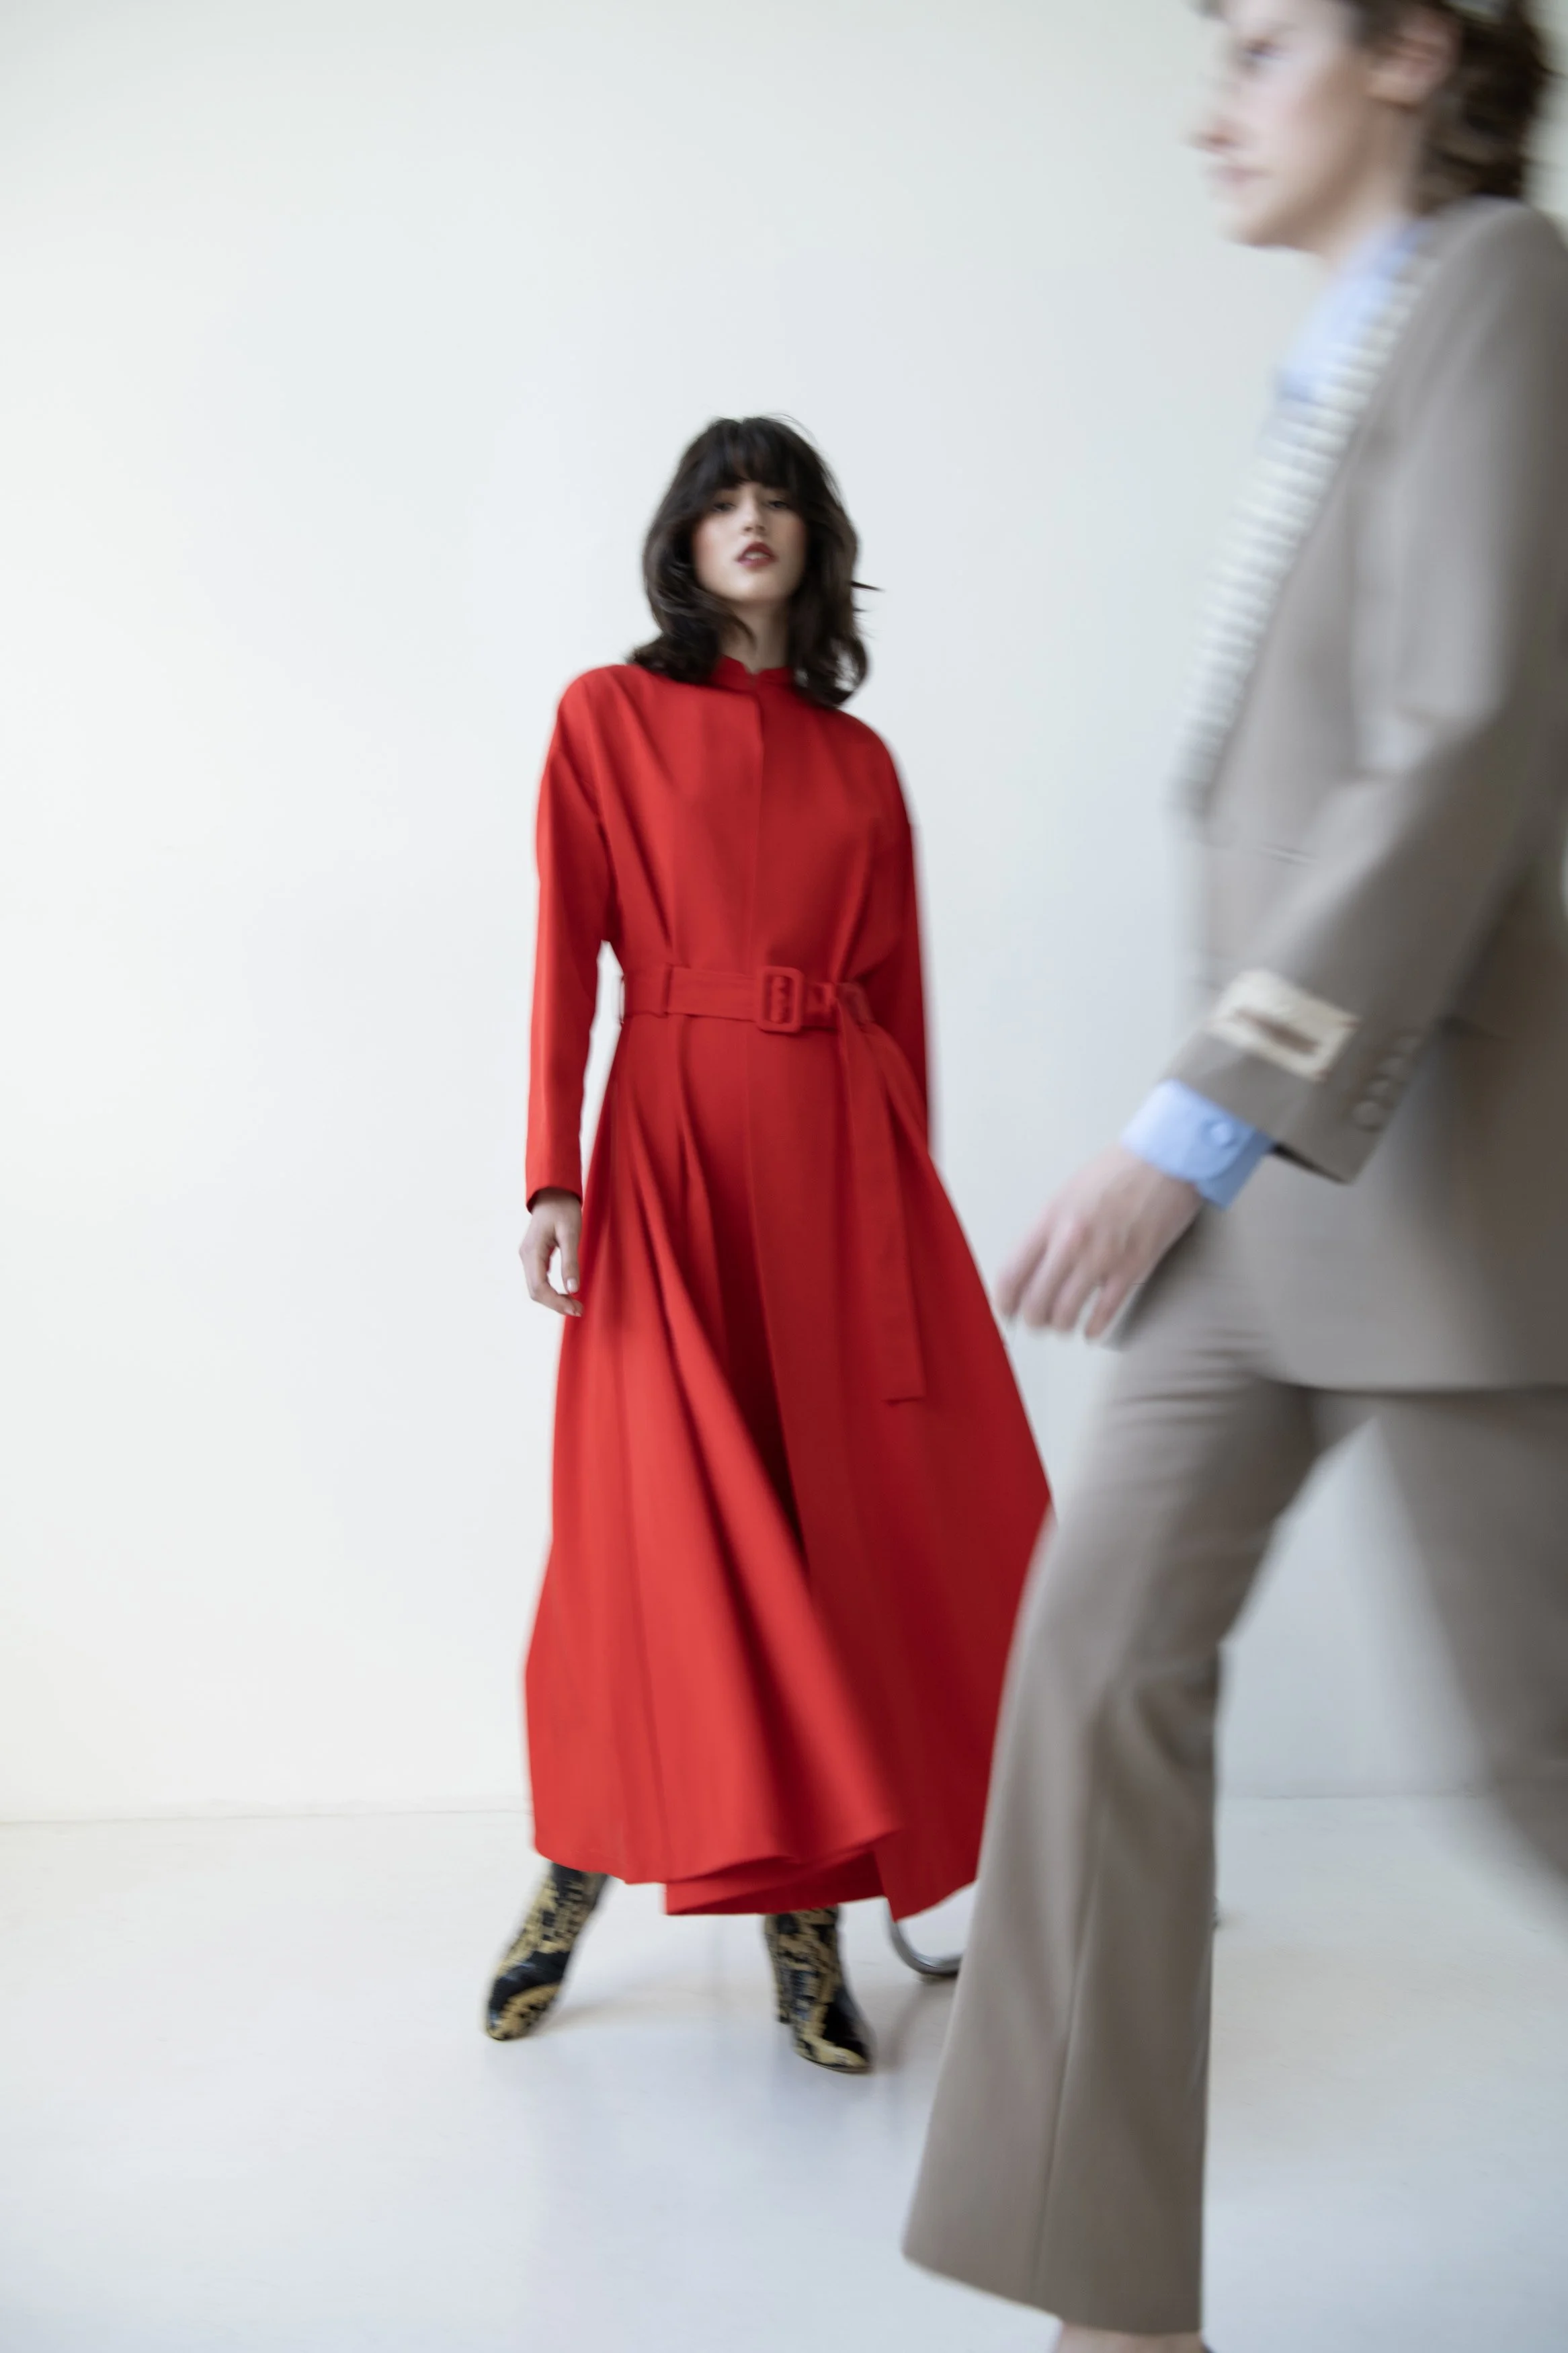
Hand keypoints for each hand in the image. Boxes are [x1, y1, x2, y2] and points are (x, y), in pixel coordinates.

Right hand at [520, 1190, 583, 1318]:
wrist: (553, 1192)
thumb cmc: (563, 1209)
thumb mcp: (570, 1234)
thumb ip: (570, 1261)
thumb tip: (573, 1289)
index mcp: (532, 1251)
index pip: (539, 1287)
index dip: (556, 1302)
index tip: (575, 1309)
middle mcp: (526, 1256)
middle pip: (535, 1292)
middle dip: (556, 1304)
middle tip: (579, 1310)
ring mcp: (528, 1257)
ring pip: (536, 1288)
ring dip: (554, 1299)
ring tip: (575, 1305)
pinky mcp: (534, 1256)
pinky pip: (539, 1280)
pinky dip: (552, 1290)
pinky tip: (566, 1293)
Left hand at [998, 1146, 1200, 1339]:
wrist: (1165, 1159)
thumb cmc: (1118, 1171)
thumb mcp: (1068, 1194)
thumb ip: (1049, 1229)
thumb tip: (1034, 1264)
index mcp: (1050, 1220)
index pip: (1013, 1271)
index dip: (1005, 1299)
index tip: (1006, 1309)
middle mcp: (1071, 1241)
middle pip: (1036, 1299)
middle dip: (1031, 1319)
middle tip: (1035, 1322)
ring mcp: (1102, 1256)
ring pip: (1066, 1311)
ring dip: (1060, 1325)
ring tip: (1061, 1326)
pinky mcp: (1133, 1267)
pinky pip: (1106, 1310)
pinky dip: (1094, 1327)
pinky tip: (1090, 1331)